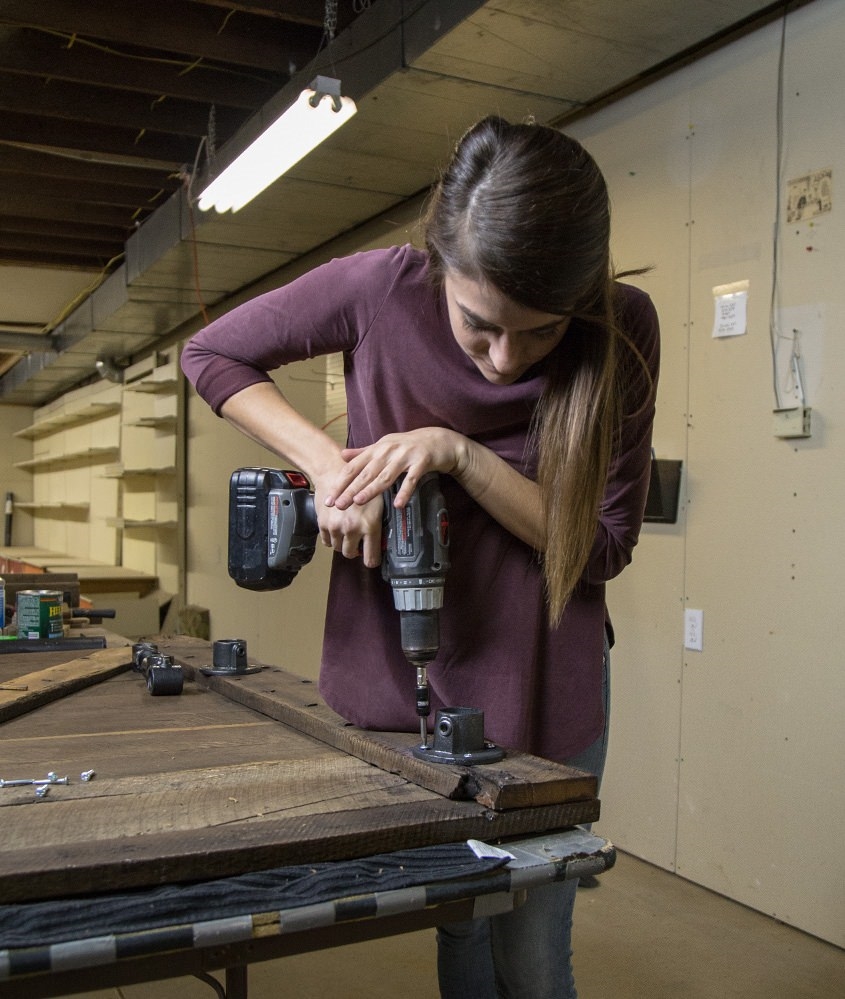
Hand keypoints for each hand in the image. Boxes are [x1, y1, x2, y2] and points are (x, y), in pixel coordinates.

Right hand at [314, 485, 383, 566]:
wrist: (334, 472)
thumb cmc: (360, 484)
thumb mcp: (378, 502)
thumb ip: (380, 522)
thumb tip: (385, 541)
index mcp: (370, 525)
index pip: (371, 558)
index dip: (372, 560)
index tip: (372, 558)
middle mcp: (352, 528)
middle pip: (351, 554)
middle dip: (355, 550)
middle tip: (358, 542)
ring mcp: (336, 527)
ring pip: (339, 548)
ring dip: (343, 543)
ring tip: (347, 532)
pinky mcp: (323, 524)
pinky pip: (327, 542)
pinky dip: (332, 538)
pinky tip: (337, 528)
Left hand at [324, 428, 466, 508]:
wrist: (440, 440)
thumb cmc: (409, 446)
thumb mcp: (385, 446)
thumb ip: (363, 452)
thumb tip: (341, 454)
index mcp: (378, 448)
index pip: (354, 466)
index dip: (341, 482)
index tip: (329, 498)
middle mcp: (389, 450)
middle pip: (367, 473)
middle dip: (351, 489)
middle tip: (338, 505)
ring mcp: (406, 456)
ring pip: (386, 476)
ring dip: (372, 489)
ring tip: (359, 502)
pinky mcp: (422, 462)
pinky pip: (412, 479)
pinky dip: (405, 491)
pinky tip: (398, 504)